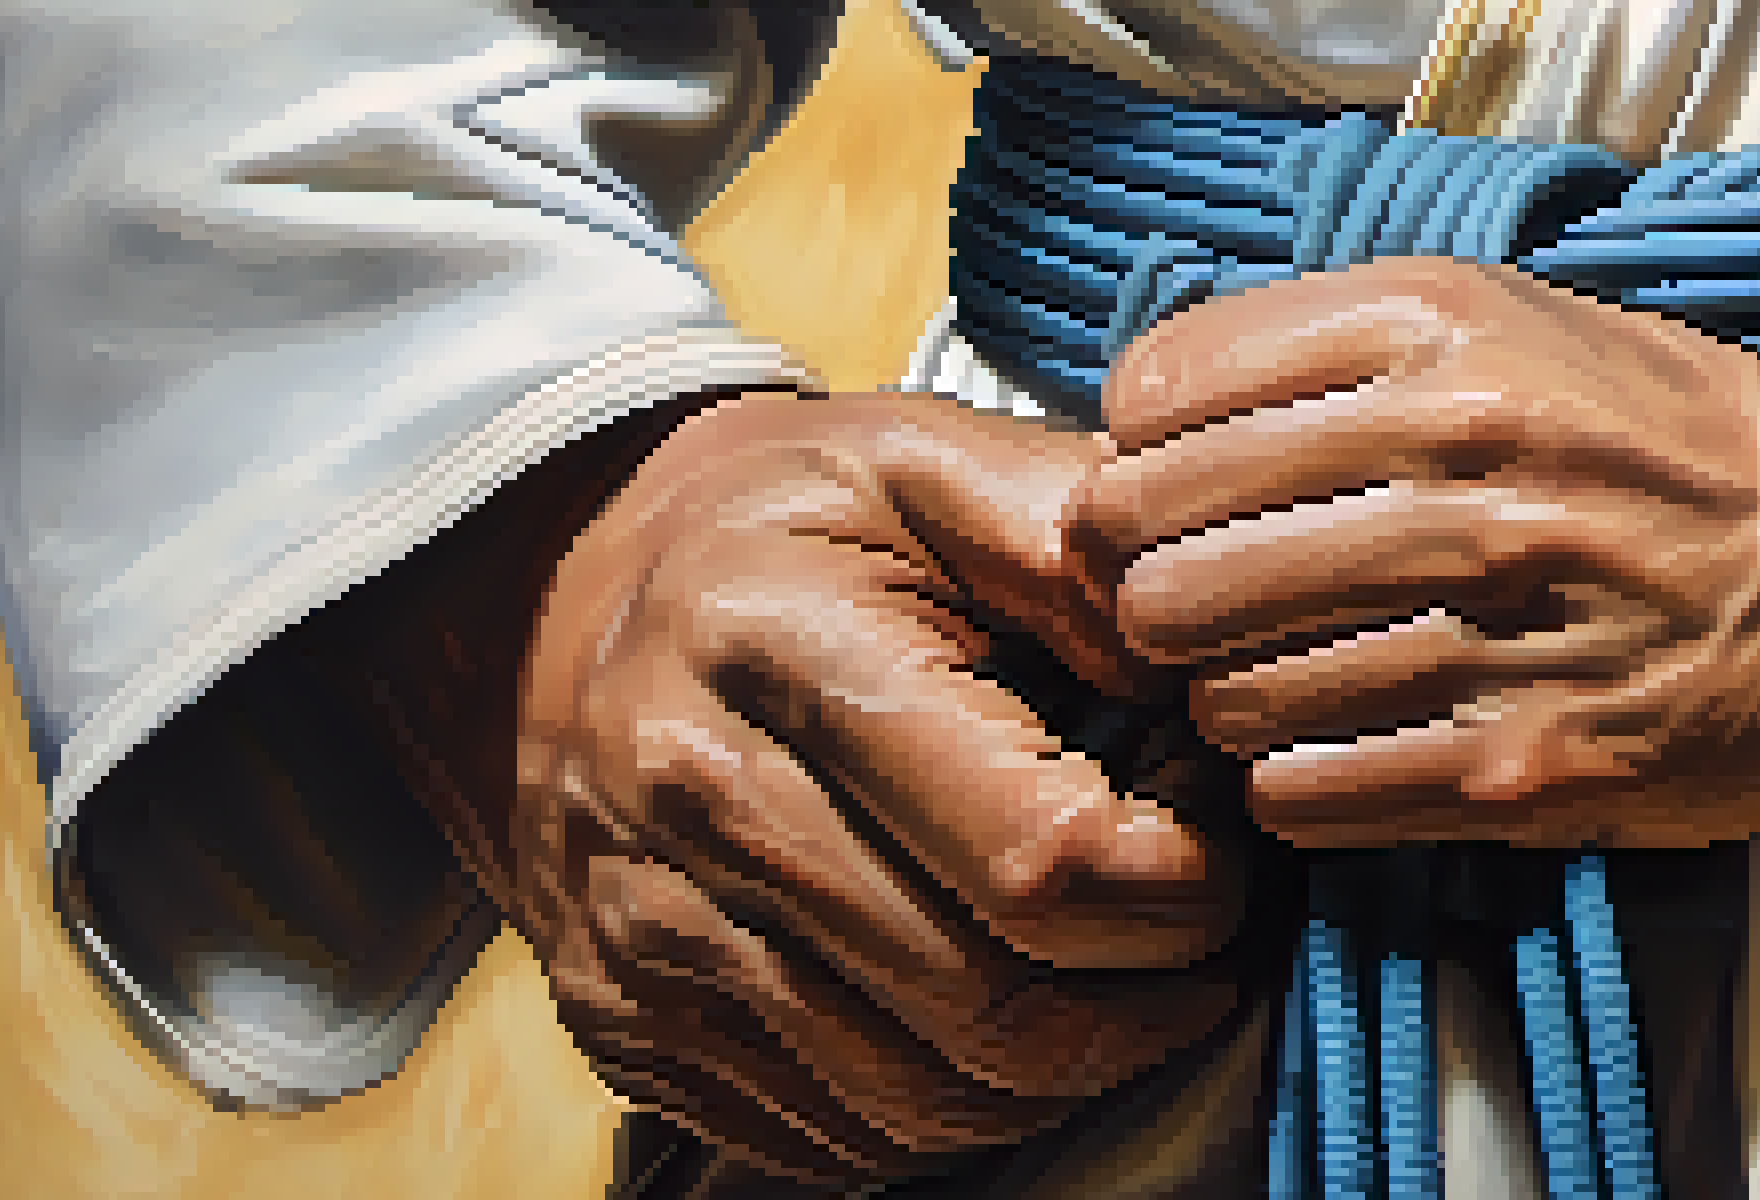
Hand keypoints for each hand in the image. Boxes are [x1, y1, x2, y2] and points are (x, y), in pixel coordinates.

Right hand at [492, 390, 1246, 1186]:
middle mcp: (699, 810)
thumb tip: (1203, 657)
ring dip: (1067, 1073)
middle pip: (994, 1014)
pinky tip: (998, 1017)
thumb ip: (1072, 532)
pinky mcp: (629, 1027)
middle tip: (1202, 934)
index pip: (1042, 858)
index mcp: (784, 650)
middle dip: (1150, 997)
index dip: (1184, 884)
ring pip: (922, 1105)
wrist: (543, 605)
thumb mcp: (923, 459)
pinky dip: (952, 1109)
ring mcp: (649, 939)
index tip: (1216, 837)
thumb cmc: (779, 528)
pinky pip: (835, 1140)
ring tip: (1120, 982)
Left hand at [1072, 256, 1759, 849]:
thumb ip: (1341, 345)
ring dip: (1221, 693)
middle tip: (1183, 605)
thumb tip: (1153, 413)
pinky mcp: (1518, 766)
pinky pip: (1299, 790)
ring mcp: (1492, 625)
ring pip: (1221, 687)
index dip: (1133, 452)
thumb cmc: (1668, 446)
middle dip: (1146, 591)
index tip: (1163, 483)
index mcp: (1447, 334)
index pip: (1163, 394)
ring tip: (1274, 675)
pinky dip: (1286, 779)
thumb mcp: (1519, 322)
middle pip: (1164, 557)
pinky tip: (1328, 746)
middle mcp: (1462, 469)